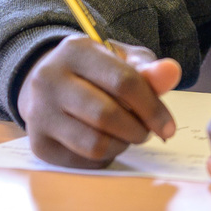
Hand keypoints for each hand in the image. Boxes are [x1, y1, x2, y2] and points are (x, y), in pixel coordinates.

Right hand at [18, 36, 181, 167]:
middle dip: (138, 129)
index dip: (152, 108)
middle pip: (107, 115)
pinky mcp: (39, 143)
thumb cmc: (96, 71)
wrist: (49, 84)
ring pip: (94, 143)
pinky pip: (83, 160)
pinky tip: (106, 140)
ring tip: (127, 134)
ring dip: (122, 144)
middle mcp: (49, 80)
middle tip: (147, 131)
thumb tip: (171, 72)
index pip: (123, 82)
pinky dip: (105, 155)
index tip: (168, 126)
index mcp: (75, 50)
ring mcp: (39, 113)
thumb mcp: (123, 59)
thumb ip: (148, 69)